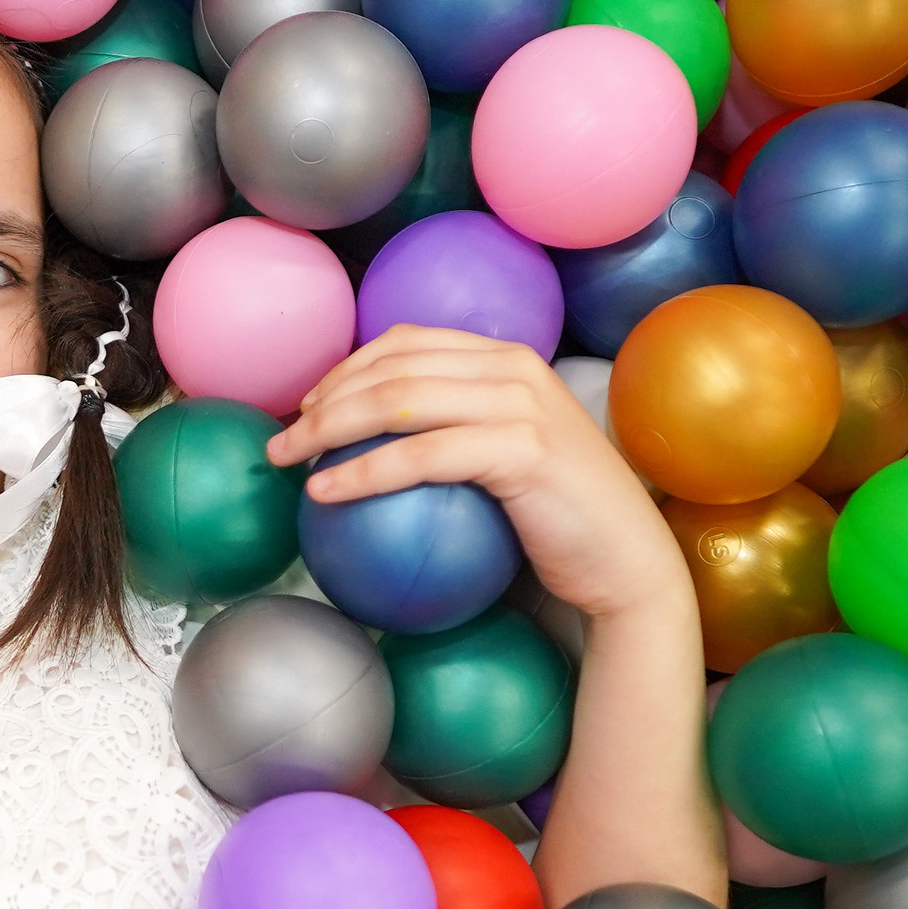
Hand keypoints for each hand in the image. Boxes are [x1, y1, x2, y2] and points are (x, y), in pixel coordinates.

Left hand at [268, 326, 687, 621]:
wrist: (626, 565)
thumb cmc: (557, 524)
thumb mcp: (505, 460)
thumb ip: (456, 434)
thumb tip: (373, 442)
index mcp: (507, 360)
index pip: (406, 343)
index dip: (346, 368)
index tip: (306, 408)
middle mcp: (514, 369)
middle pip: (393, 368)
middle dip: (324, 399)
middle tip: (281, 439)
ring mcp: (520, 405)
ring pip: (398, 400)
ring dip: (328, 429)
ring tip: (286, 460)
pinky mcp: (521, 450)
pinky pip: (421, 455)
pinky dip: (364, 472)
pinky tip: (324, 492)